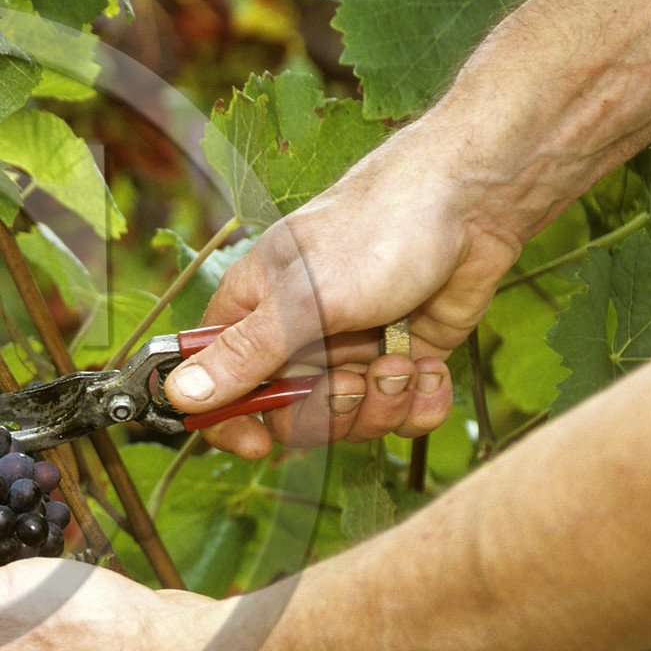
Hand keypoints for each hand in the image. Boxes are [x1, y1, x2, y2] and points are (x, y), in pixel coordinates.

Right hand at [164, 123, 524, 457]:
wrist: (471, 205)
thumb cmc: (374, 232)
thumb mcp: (302, 300)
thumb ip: (243, 355)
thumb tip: (180, 396)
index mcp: (254, 315)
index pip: (219, 386)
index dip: (232, 422)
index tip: (260, 445)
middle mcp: (298, 339)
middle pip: (290, 419)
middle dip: (330, 411)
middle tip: (353, 379)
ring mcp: (351, 351)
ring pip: (351, 422)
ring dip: (383, 403)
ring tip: (402, 362)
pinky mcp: (402, 360)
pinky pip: (402, 414)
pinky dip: (422, 402)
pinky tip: (431, 368)